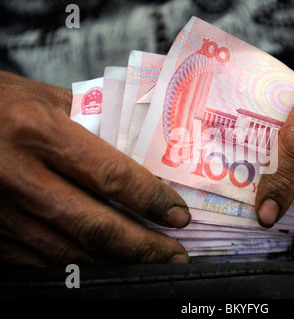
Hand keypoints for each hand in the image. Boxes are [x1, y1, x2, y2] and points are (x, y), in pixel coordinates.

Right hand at [0, 71, 190, 265]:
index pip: (112, 175)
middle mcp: (18, 175)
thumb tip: (138, 155)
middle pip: (96, 225)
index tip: (178, 215)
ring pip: (70, 253)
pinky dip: (80, 267)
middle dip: (143, 246)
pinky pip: (41, 261)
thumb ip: (93, 125)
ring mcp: (0, 212)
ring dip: (116, 263)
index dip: (152, 200)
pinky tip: (105, 265)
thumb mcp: (44, 99)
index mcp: (37, 131)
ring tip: (149, 263)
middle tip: (175, 253)